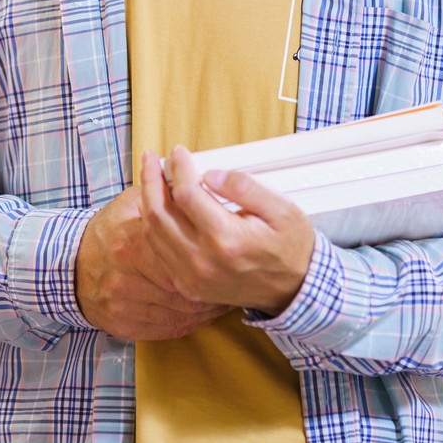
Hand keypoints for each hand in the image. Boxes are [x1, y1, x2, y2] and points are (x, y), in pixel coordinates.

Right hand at [74, 180, 234, 340]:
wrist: (71, 268)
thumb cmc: (107, 233)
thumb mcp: (129, 204)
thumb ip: (163, 195)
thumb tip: (197, 185)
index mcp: (131, 243)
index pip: (182, 251)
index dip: (210, 255)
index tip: (229, 253)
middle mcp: (127, 277)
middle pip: (185, 285)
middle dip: (215, 283)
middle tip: (236, 277)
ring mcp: (126, 305)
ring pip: (182, 310)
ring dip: (210, 304)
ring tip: (228, 294)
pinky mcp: (126, 326)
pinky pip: (171, 328)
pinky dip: (194, 321)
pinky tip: (207, 310)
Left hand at [139, 146, 316, 317]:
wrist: (294, 291)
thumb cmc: (290, 247)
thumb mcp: (282, 209)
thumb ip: (245, 187)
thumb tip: (210, 174)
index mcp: (227, 240)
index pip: (187, 195)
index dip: (179, 168)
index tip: (178, 152)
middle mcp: (204, 261)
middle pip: (160, 214)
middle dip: (150, 180)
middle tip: (150, 158)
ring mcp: (193, 278)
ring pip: (153, 233)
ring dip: (148, 201)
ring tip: (150, 178)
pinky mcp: (189, 286)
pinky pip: (159, 252)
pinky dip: (154, 226)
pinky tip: (159, 208)